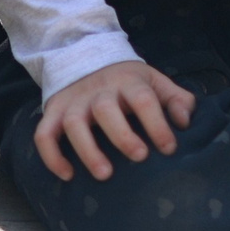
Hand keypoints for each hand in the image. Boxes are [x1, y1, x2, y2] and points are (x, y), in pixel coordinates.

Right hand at [35, 59, 196, 182]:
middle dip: (122, 135)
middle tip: (139, 157)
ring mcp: (73, 102)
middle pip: (106, 109)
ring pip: (74, 123)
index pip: (143, 99)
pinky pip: (44, 134)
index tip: (169, 148)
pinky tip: (67, 175)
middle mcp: (98, 90)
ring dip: (87, 149)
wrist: (84, 55)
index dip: (157, 124)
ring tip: (105, 175)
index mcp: (127, 81)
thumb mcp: (155, 81)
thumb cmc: (128, 81)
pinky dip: (52, 155)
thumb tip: (185, 122)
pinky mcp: (53, 112)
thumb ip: (176, 99)